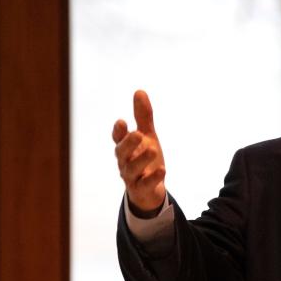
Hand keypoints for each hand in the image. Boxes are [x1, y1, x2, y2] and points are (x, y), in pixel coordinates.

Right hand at [112, 90, 166, 215]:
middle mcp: (125, 162)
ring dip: (141, 160)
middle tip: (138, 134)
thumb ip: (143, 117)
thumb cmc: (144, 159)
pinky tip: (162, 169)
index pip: (118, 138)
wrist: (149, 190)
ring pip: (132, 169)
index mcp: (126, 148)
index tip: (121, 122)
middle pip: (122, 153)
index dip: (118, 132)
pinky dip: (152, 178)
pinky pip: (145, 185)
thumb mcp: (147, 137)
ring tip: (153, 149)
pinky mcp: (141, 189)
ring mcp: (132, 177)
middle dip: (128, 143)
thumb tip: (139, 91)